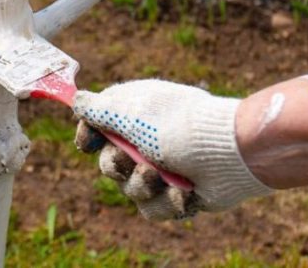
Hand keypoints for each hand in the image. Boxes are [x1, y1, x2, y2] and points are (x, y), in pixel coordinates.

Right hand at [73, 79, 271, 219]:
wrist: (231, 153)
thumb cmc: (180, 125)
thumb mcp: (132, 112)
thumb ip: (99, 108)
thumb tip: (76, 99)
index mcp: (135, 115)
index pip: (98, 126)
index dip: (88, 136)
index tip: (88, 142)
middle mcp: (146, 141)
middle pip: (109, 163)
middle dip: (116, 166)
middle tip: (130, 161)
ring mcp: (163, 169)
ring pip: (130, 190)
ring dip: (142, 186)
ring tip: (161, 178)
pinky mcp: (177, 193)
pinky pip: (155, 208)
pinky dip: (168, 201)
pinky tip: (185, 192)